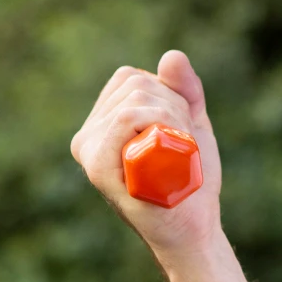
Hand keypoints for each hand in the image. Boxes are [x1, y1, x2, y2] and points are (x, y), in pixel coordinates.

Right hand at [71, 51, 223, 263]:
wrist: (193, 226)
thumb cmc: (189, 179)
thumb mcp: (190, 124)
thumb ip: (184, 88)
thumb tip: (171, 55)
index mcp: (101, 124)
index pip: (130, 78)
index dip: (166, 94)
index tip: (179, 128)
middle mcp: (87, 135)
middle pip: (136, 84)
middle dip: (174, 106)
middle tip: (181, 148)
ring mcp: (89, 150)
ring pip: (137, 98)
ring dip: (173, 119)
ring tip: (176, 155)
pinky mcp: (98, 165)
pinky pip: (128, 118)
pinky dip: (160, 123)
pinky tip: (167, 152)